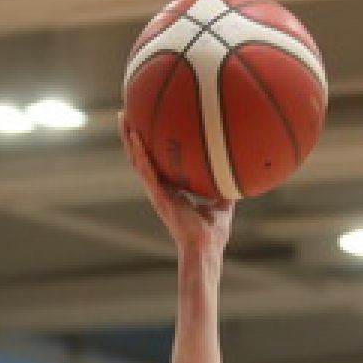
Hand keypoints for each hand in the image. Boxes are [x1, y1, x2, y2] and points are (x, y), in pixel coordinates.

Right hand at [122, 120, 234, 260]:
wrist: (206, 249)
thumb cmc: (213, 234)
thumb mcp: (223, 206)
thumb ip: (226, 190)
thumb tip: (238, 175)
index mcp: (171, 191)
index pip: (155, 164)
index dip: (147, 146)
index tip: (144, 126)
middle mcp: (160, 190)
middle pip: (140, 158)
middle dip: (132, 136)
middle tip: (126, 114)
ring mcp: (158, 194)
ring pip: (137, 162)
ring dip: (129, 141)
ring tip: (123, 119)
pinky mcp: (160, 198)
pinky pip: (147, 173)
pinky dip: (141, 156)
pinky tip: (136, 140)